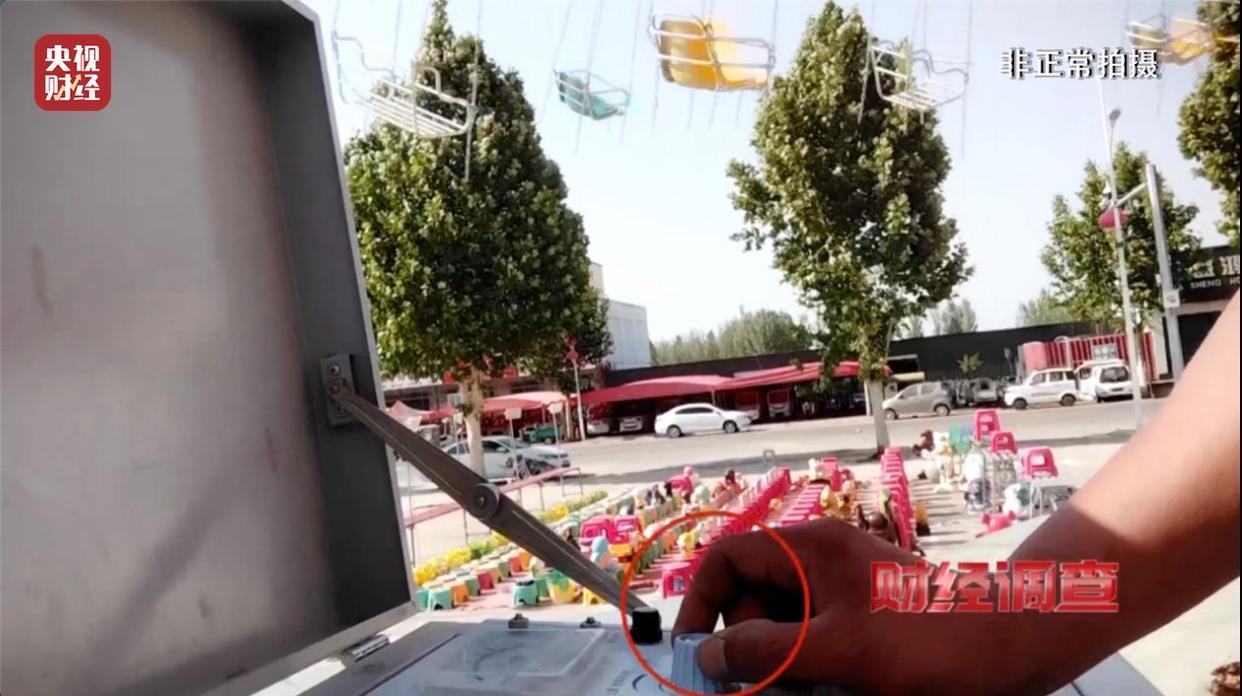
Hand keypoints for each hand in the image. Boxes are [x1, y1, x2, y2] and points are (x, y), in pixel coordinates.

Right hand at [671, 518, 1020, 695]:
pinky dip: (809, 668)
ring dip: (778, 663)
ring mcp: (843, 590)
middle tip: (756, 689)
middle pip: (750, 597)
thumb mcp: (839, 651)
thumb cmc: (930, 640)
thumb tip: (707, 656)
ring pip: (781, 625)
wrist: (1017, 646)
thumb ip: (766, 652)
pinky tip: (828, 690)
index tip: (696, 655)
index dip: (701, 603)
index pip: (727, 559)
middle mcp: (820, 562)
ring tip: (802, 692)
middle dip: (745, 644)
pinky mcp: (863, 618)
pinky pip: (814, 639)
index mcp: (809, 549)